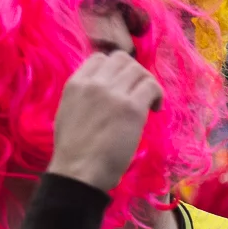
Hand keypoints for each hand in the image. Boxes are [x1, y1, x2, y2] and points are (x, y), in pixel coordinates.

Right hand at [48, 52, 163, 191]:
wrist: (78, 170)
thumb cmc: (73, 150)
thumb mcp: (69, 112)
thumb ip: (85, 96)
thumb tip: (102, 93)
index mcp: (75, 83)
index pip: (100, 58)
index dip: (116, 69)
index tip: (122, 85)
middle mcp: (94, 82)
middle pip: (122, 59)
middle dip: (134, 73)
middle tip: (139, 92)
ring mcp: (113, 93)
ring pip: (139, 70)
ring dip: (148, 83)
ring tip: (149, 103)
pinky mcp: (131, 107)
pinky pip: (151, 87)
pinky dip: (158, 95)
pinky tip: (155, 109)